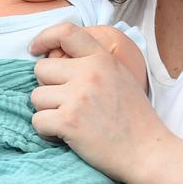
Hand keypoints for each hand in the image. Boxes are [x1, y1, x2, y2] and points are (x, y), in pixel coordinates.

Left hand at [29, 23, 167, 181]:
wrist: (147, 152)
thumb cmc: (134, 118)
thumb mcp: (120, 76)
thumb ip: (94, 62)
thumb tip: (59, 57)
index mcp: (102, 59)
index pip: (66, 32)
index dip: (44, 37)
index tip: (35, 49)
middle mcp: (89, 73)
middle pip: (41, 69)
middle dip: (47, 87)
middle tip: (66, 103)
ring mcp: (79, 97)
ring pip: (36, 96)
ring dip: (47, 111)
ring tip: (69, 120)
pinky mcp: (69, 121)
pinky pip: (37, 121)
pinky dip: (46, 131)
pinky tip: (65, 135)